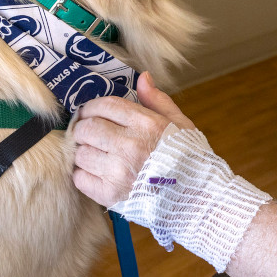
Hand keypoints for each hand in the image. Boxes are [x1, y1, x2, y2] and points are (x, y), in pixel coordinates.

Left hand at [71, 72, 195, 205]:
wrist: (196, 198)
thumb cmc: (188, 159)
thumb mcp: (180, 124)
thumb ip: (157, 100)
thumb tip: (142, 77)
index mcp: (147, 125)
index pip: (105, 106)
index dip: (92, 107)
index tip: (90, 112)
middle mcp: (130, 146)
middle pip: (87, 128)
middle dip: (84, 128)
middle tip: (90, 133)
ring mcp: (118, 172)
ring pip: (80, 153)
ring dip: (84, 152)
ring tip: (97, 154)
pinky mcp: (110, 195)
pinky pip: (80, 178)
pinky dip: (84, 174)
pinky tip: (98, 173)